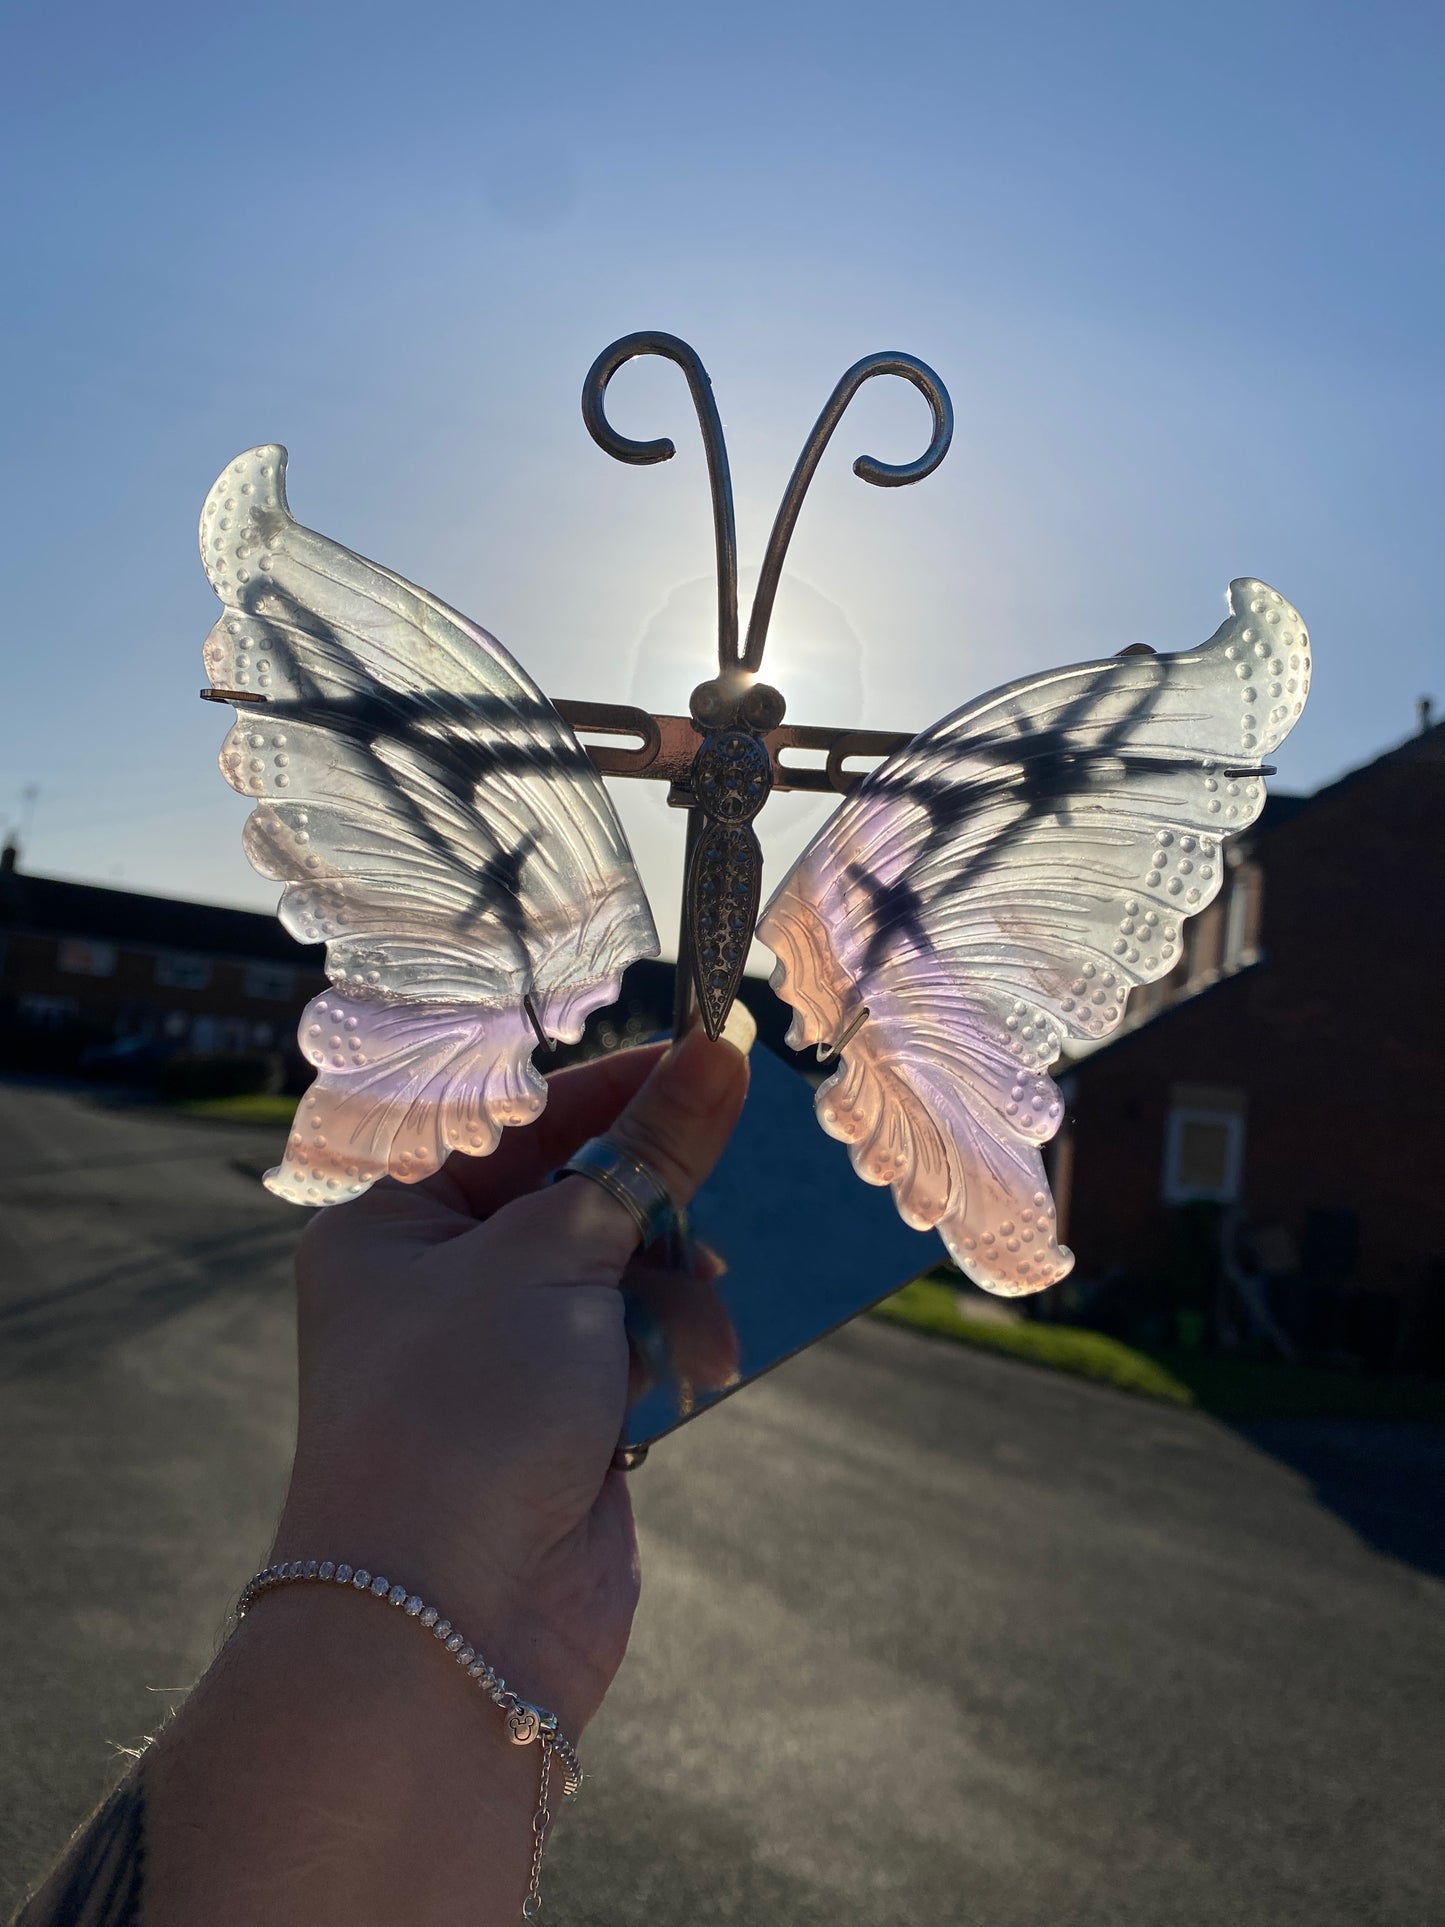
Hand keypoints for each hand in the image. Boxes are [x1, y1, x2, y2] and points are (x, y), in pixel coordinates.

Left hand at [272, 1027, 749, 1735]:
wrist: (447, 1629)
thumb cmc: (465, 1412)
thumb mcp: (556, 1254)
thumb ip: (646, 1155)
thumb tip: (717, 1054)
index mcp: (396, 1222)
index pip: (521, 1122)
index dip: (617, 1088)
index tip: (710, 1057)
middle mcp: (440, 1284)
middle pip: (579, 1193)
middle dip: (654, 1204)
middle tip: (718, 1192)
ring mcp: (501, 1359)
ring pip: (621, 1271)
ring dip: (671, 1291)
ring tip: (695, 1335)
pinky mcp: (559, 1422)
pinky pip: (636, 1345)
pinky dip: (670, 1349)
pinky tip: (692, 1375)